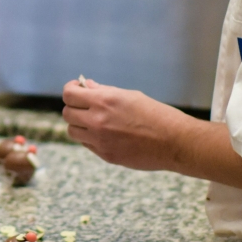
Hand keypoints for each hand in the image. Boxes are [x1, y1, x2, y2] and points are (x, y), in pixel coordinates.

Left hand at [62, 79, 177, 169]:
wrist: (174, 141)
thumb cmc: (156, 114)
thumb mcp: (130, 95)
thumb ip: (104, 91)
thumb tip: (86, 86)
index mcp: (104, 101)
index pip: (69, 95)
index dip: (70, 91)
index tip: (76, 90)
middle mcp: (97, 120)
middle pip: (67, 114)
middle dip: (74, 108)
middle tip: (85, 107)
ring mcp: (100, 140)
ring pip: (73, 131)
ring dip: (79, 125)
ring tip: (94, 122)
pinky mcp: (106, 155)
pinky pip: (87, 144)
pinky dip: (90, 138)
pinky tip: (106, 134)